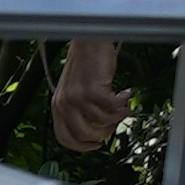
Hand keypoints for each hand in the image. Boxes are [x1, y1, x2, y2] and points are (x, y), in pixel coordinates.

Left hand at [49, 43, 124, 161]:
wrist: (90, 40)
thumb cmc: (86, 63)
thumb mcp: (75, 90)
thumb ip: (79, 109)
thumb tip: (98, 129)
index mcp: (58, 106)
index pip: (65, 138)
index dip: (82, 145)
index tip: (96, 144)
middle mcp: (64, 103)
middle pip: (85, 134)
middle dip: (104, 133)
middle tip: (115, 124)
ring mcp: (77, 97)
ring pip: (102, 122)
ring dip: (118, 116)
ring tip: (124, 106)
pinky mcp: (93, 90)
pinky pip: (113, 108)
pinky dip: (123, 103)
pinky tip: (126, 93)